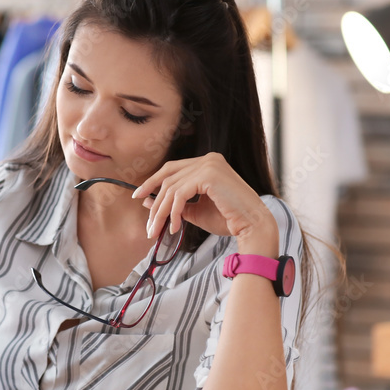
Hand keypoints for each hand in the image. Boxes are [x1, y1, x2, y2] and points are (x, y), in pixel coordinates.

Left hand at [132, 153, 278, 254]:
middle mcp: (208, 159)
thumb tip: (146, 202)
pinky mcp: (209, 175)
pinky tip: (176, 226)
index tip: (137, 195)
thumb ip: (174, 204)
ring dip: (162, 212)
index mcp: (206, 163)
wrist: (252, 226)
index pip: (171, 168)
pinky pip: (180, 194)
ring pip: (172, 188)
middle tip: (148, 225)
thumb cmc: (228, 220)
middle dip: (155, 203)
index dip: (152, 181)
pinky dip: (174, 211)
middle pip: (168, 178)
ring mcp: (209, 164)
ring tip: (158, 230)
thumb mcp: (195, 211)